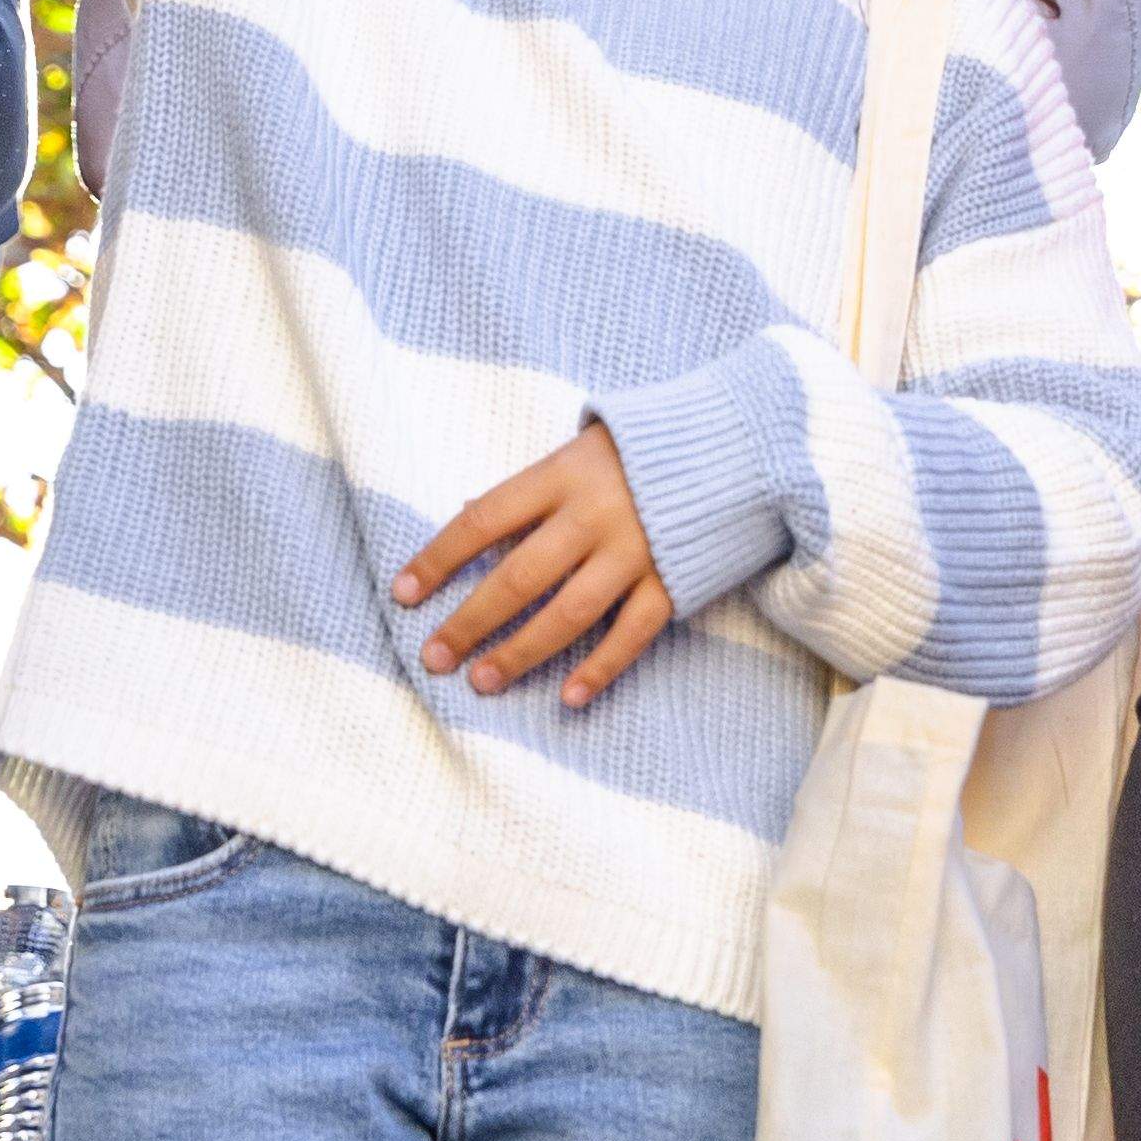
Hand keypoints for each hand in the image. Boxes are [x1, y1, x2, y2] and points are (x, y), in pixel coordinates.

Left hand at [396, 419, 682, 705]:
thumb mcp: (580, 450)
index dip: (437, 560)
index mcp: (562, 476)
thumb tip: (466, 517)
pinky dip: (602, 668)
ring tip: (482, 681)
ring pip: (567, 614)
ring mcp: (636, 551)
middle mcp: (594, 516)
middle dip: (469, 622)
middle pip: (517, 578)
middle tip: (434, 658)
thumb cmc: (644, 450)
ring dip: (520, 653)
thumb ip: (531, 490)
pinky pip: (632, 633)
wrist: (738, 442)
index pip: (481, 521)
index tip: (402, 595)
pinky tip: (569, 698)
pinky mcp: (674, 580)